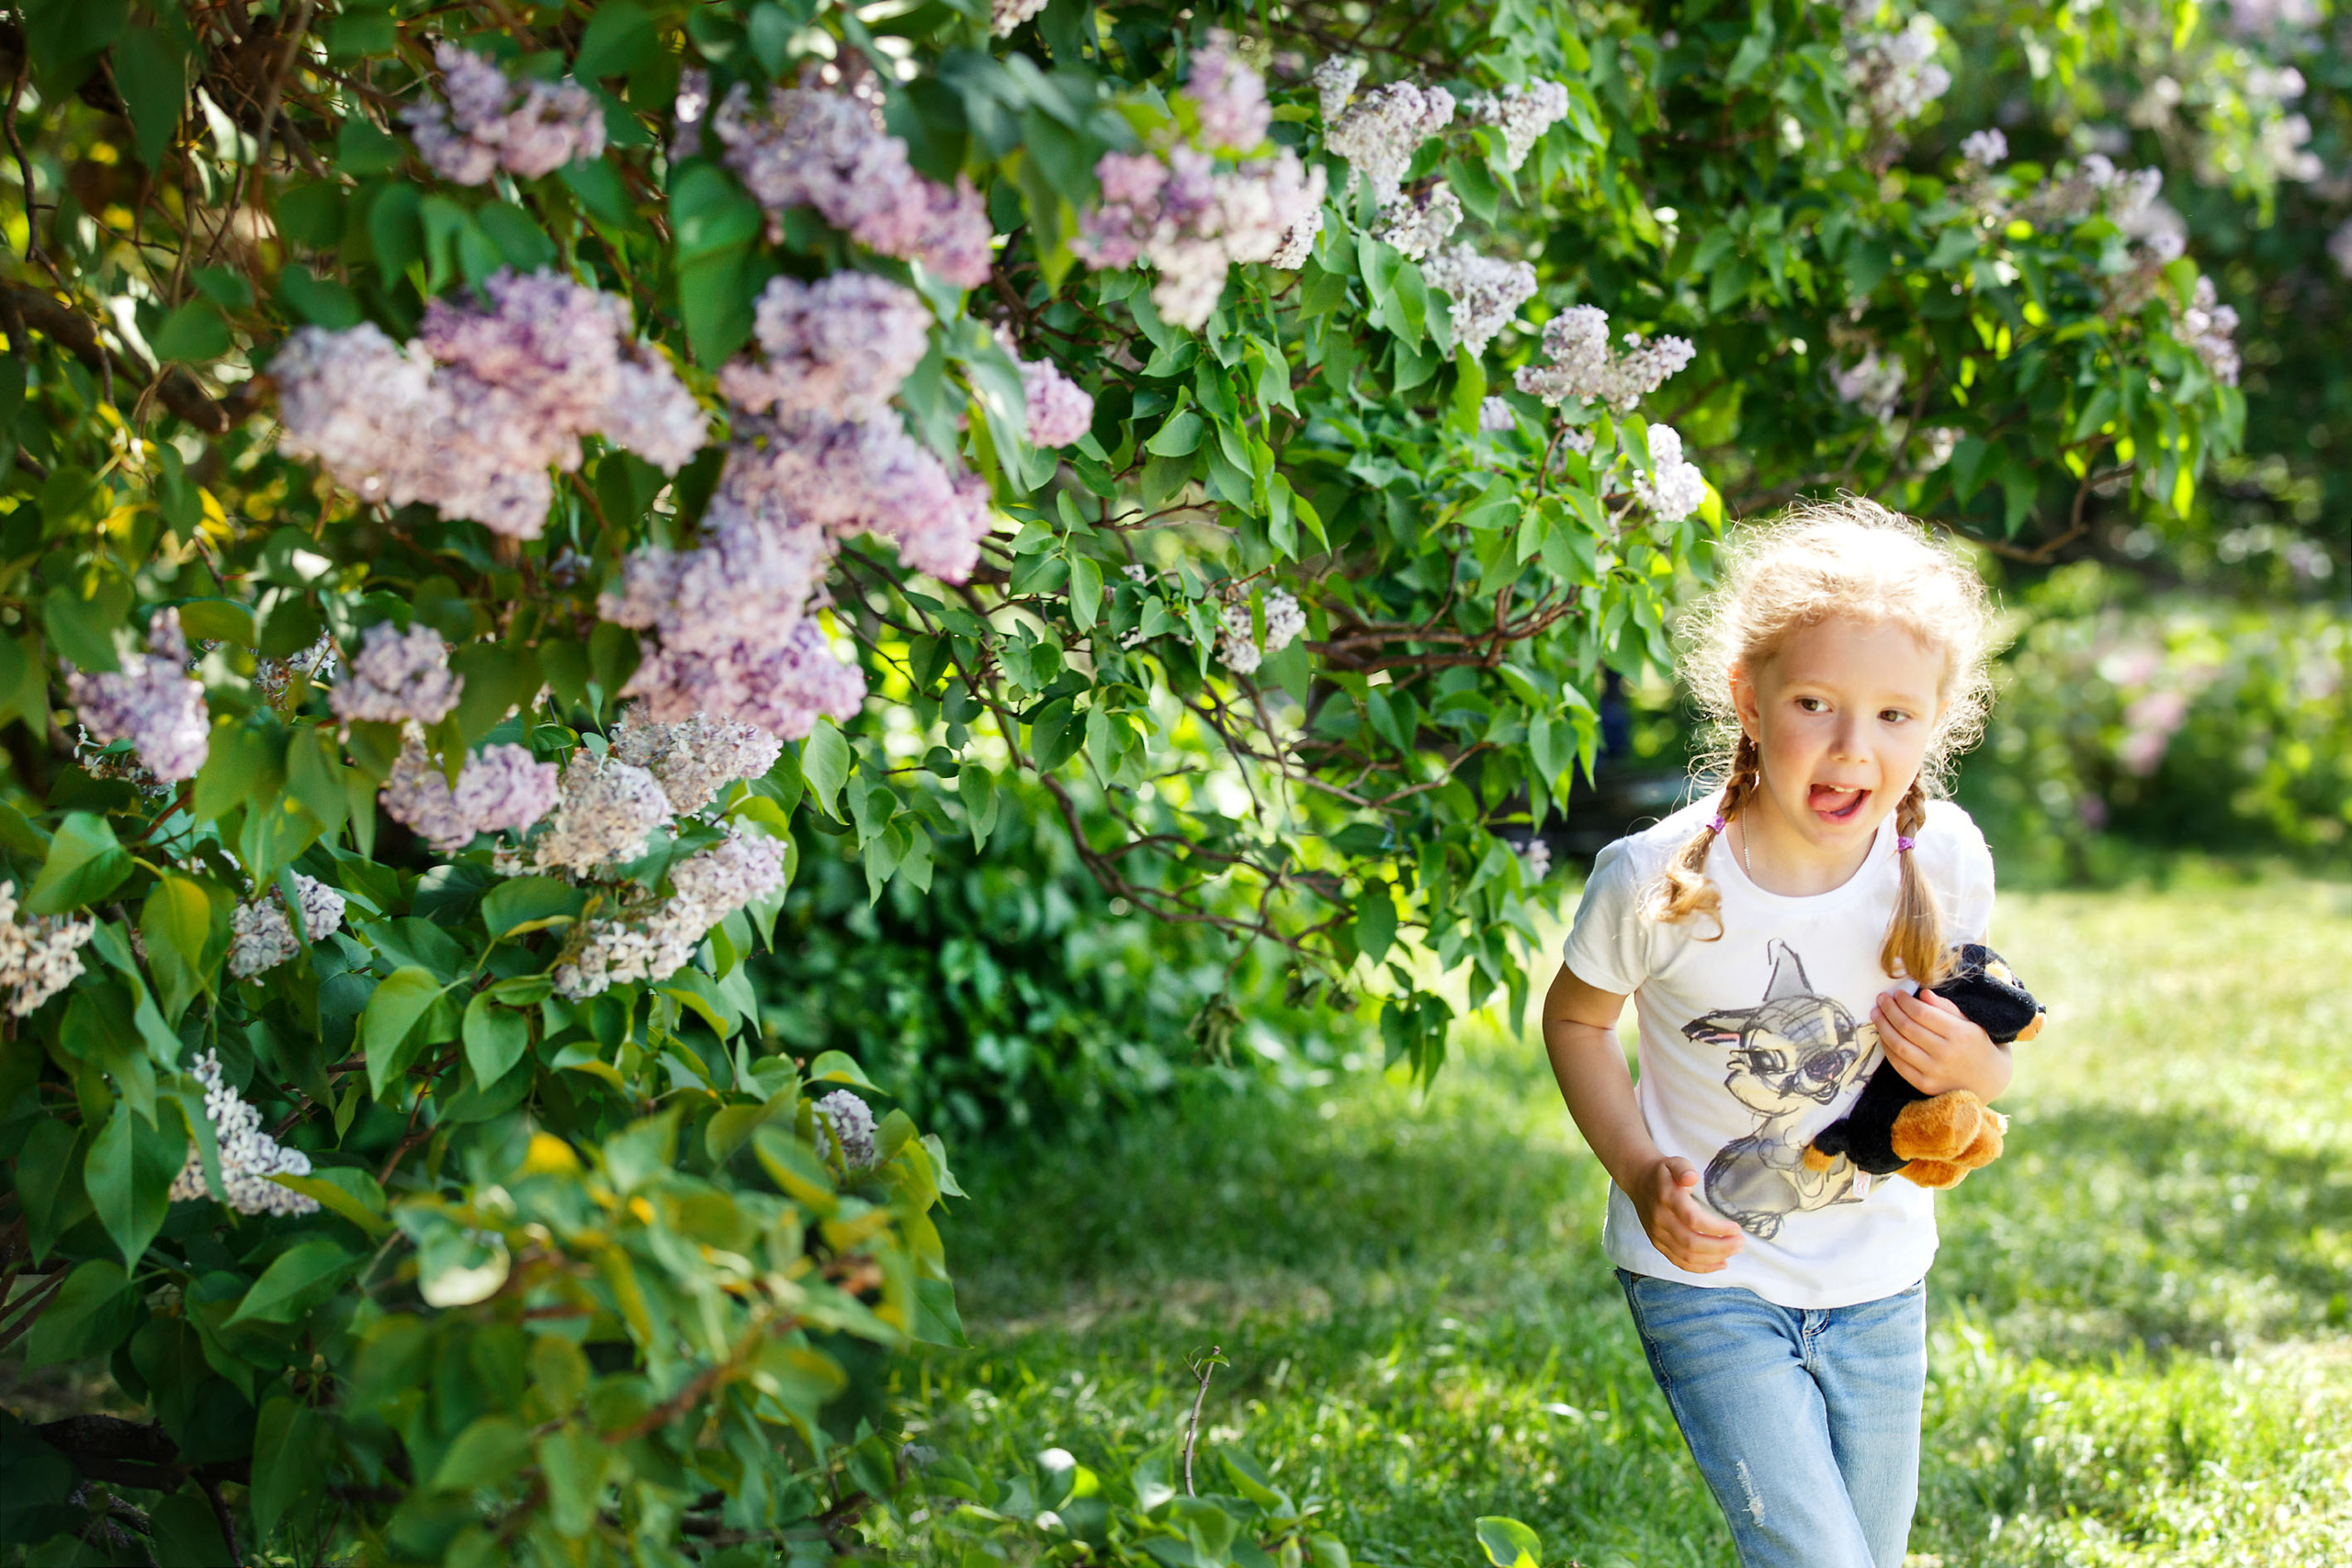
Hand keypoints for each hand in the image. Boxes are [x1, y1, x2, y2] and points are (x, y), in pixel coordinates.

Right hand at [1628, 1156, 1744, 1272]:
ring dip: (1713, 1259)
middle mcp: (1660, 1220)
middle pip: (1691, 1243)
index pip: (1693, 1220)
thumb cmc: (1663, 1172)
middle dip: (1720, 1247)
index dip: (1717, 1228)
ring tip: (1734, 1252)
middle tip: (1740, 1243)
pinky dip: (1701, 1267)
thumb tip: (1692, 1177)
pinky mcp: (1658, 1244)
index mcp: (1667, 1199)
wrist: (1638, 1180)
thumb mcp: (1674, 1162)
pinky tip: (1719, 1263)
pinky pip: (1679, 1262)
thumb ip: (1684, 1168)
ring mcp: (1658, 1235)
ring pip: (1686, 1256)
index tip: (1736, 1228)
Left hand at [1872, 987, 2011, 1100]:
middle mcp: (1947, 1054)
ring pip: (1899, 1046)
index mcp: (1960, 1034)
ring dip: (1883, 1027)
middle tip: (1881, 999)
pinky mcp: (1926, 1086)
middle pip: (1907, 1028)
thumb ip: (1946, 1007)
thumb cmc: (1976, 1044)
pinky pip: (1899, 1065)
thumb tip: (1923, 994)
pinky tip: (1884, 1035)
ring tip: (1876, 1014)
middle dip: (1890, 1010)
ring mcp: (1935, 1072)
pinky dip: (1887, 1048)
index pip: (1922, 1013)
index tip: (1897, 993)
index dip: (1905, 1001)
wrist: (1989, 1080)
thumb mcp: (1969, 1022)